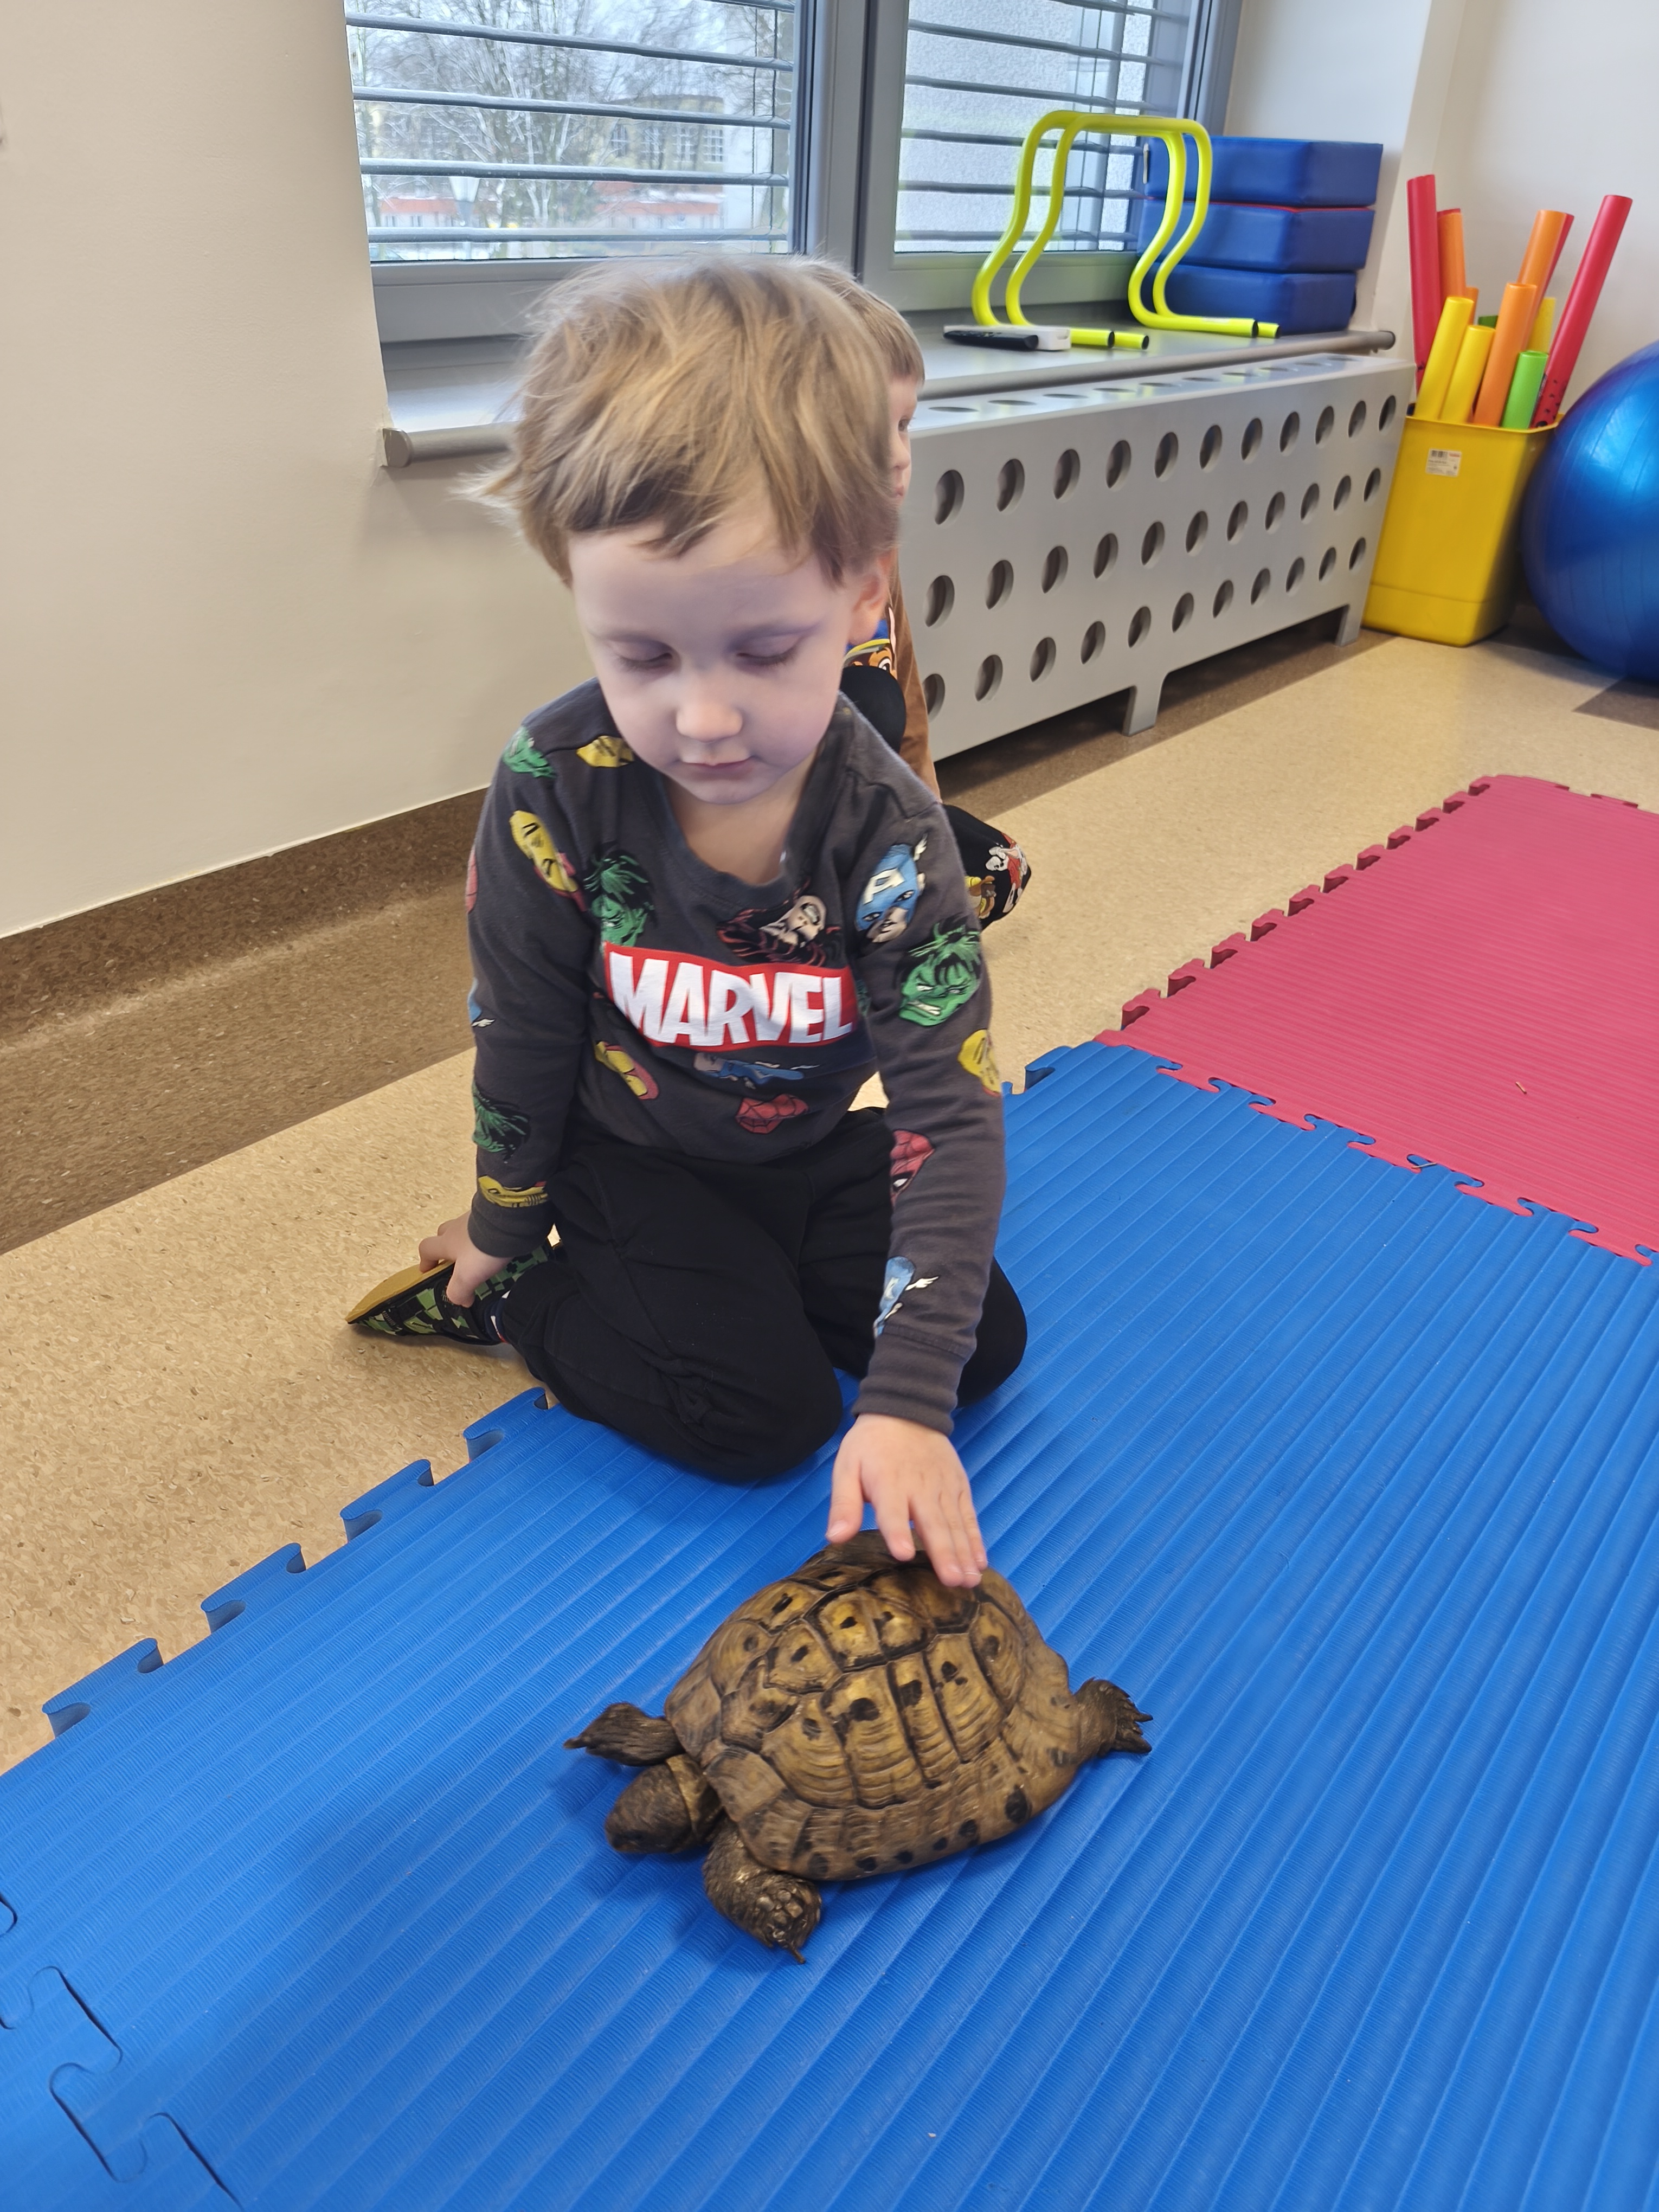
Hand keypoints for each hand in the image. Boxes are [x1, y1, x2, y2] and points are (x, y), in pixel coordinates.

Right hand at [417, 1215, 506, 1307]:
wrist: (509, 1221)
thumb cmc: (483, 1247)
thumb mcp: (466, 1276)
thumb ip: (459, 1291)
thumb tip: (462, 1300)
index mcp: (447, 1241)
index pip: (426, 1249)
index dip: (425, 1261)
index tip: (428, 1272)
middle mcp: (458, 1227)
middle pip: (444, 1235)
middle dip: (446, 1248)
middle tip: (456, 1262)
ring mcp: (476, 1218)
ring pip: (466, 1229)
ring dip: (469, 1241)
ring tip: (481, 1256)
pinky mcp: (494, 1215)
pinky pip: (486, 1226)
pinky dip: (488, 1236)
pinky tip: (499, 1246)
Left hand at [826, 1414, 986, 1587]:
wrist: (906, 1411)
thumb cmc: (870, 1446)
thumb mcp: (847, 1467)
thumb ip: (844, 1504)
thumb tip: (835, 1537)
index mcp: (888, 1483)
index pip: (892, 1511)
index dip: (898, 1531)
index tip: (903, 1553)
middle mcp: (920, 1487)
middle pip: (932, 1522)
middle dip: (943, 1553)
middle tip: (951, 1581)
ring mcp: (944, 1487)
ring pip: (955, 1524)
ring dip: (963, 1553)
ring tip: (969, 1580)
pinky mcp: (959, 1487)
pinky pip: (968, 1516)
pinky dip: (975, 1539)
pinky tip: (980, 1562)